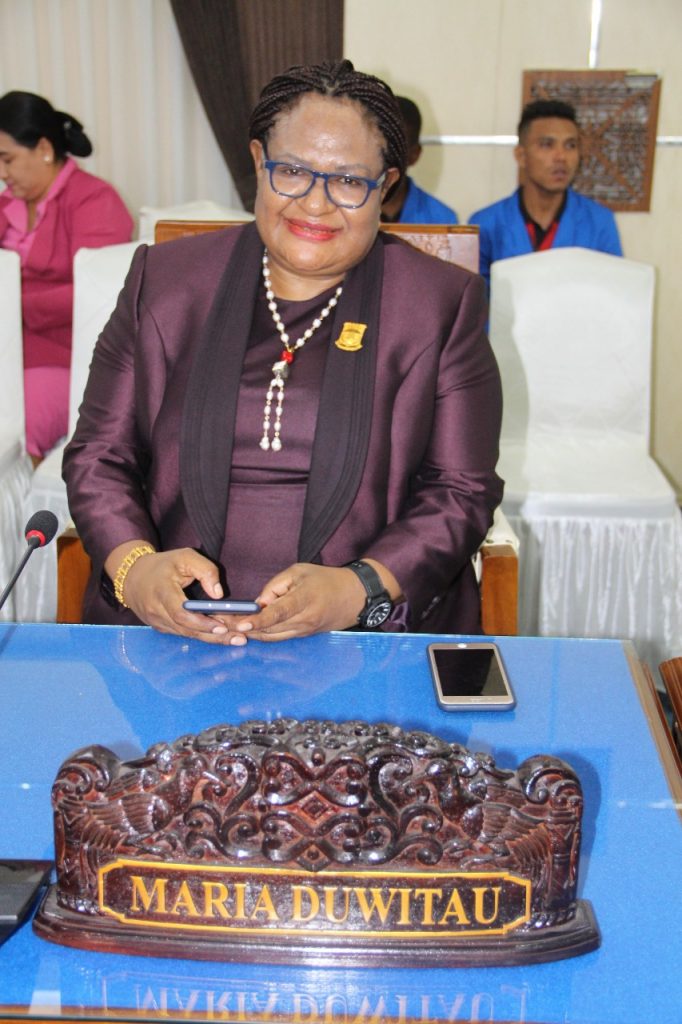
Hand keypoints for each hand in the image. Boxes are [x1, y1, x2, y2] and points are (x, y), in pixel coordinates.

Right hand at [105, 543, 252, 644]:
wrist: (132, 576)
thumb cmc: (163, 565)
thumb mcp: (185, 557)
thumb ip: (205, 570)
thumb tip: (219, 595)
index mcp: (161, 591)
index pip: (180, 613)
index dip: (201, 622)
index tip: (223, 626)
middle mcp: (156, 610)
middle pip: (186, 629)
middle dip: (213, 636)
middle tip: (239, 639)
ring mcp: (156, 622)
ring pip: (185, 635)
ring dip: (210, 638)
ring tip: (235, 639)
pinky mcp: (159, 627)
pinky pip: (182, 634)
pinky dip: (201, 635)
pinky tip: (219, 636)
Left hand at [235, 563, 371, 641]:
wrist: (354, 597)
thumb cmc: (326, 579)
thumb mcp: (300, 571)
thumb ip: (275, 586)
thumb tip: (257, 603)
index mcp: (305, 600)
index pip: (278, 613)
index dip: (258, 620)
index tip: (240, 623)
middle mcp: (304, 620)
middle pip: (270, 629)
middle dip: (244, 628)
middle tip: (220, 623)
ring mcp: (304, 631)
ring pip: (272, 637)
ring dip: (250, 634)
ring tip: (226, 627)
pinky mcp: (303, 636)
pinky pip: (279, 638)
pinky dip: (262, 634)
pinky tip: (246, 630)